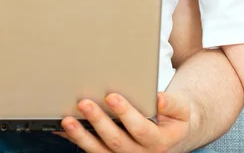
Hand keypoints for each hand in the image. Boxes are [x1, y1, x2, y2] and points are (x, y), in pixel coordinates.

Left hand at [57, 92, 190, 151]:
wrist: (169, 134)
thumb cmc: (171, 117)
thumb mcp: (180, 110)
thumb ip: (172, 104)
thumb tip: (159, 98)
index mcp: (158, 141)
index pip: (141, 129)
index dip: (126, 113)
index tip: (111, 96)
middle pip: (116, 141)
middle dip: (99, 121)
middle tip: (84, 103)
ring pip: (100, 151)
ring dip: (82, 136)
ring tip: (68, 119)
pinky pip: (91, 150)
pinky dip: (75, 139)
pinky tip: (62, 128)